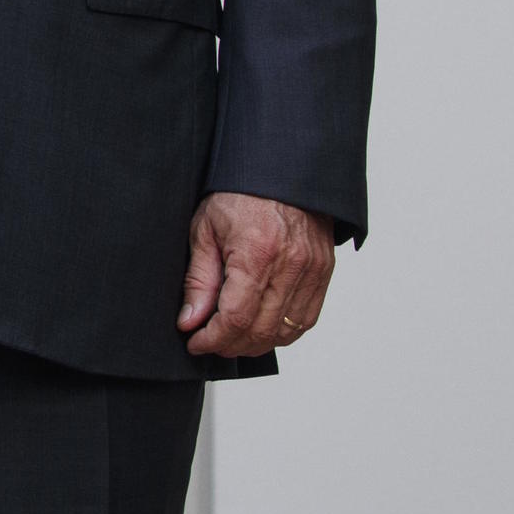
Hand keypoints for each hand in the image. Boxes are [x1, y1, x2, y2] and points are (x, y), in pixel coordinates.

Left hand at [178, 192, 334, 356]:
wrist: (281, 168)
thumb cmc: (239, 193)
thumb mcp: (205, 229)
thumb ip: (199, 279)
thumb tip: (190, 321)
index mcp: (256, 253)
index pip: (236, 318)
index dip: (213, 339)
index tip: (195, 342)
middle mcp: (290, 265)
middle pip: (261, 331)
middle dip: (231, 345)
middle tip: (210, 341)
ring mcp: (312, 270)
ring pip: (285, 332)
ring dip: (256, 343)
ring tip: (233, 337)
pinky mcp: (324, 271)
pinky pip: (306, 319)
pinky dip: (282, 332)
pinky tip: (261, 327)